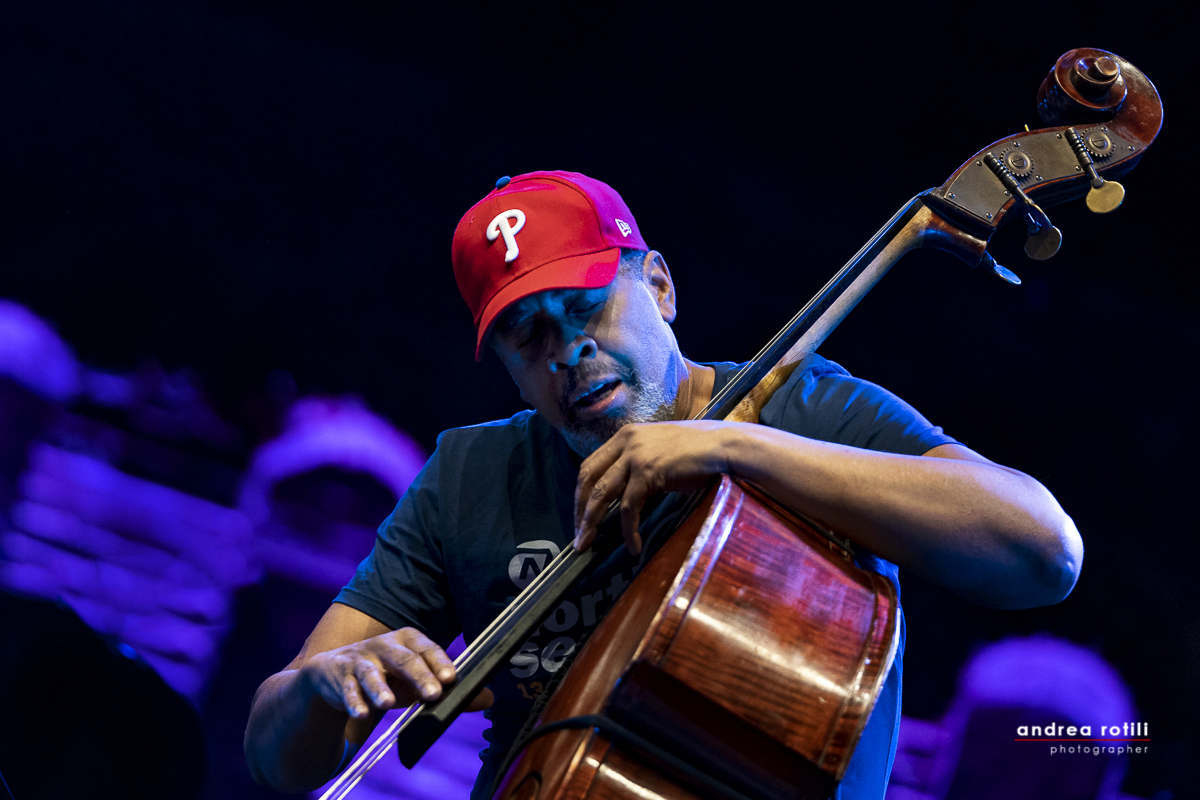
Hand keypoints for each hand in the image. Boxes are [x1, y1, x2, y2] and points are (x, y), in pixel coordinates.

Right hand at [298, 628, 492, 719]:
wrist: (336, 675)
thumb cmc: (388, 677)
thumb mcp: (417, 682)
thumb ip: (448, 689)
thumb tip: (489, 698)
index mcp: (408, 640)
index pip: (428, 648)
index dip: (440, 662)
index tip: (453, 679)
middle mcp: (384, 645)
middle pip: (403, 659)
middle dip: (419, 676)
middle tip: (434, 693)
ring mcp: (360, 660)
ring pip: (370, 673)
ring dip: (379, 688)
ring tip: (388, 703)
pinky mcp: (340, 677)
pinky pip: (347, 690)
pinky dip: (353, 702)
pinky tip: (360, 714)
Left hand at [574, 421, 736, 554]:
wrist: (723, 445)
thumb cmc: (697, 453)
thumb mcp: (657, 452)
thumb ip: (636, 466)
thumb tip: (622, 495)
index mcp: (624, 435)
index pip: (590, 465)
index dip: (581, 493)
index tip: (580, 516)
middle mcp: (625, 441)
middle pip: (589, 478)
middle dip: (580, 510)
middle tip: (579, 535)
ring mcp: (635, 454)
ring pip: (602, 493)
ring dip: (592, 522)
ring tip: (588, 544)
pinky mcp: (648, 470)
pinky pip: (630, 506)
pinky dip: (628, 530)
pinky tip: (633, 546)